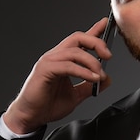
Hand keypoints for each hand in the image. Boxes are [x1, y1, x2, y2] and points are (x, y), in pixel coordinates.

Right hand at [3, 17, 112, 133]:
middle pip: (78, 38)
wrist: (32, 116)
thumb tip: (106, 80)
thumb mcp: (76, 96)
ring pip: (75, 51)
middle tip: (108, 56)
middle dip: (96, 43)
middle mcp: (56, 56)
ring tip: (100, 75)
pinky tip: (92, 78)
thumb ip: (90, 86)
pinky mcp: (45, 70)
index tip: (106, 23)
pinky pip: (68, 66)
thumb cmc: (47, 105)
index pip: (80, 41)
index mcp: (63, 60)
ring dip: (92, 62)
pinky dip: (83, 71)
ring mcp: (49, 61)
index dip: (94, 30)